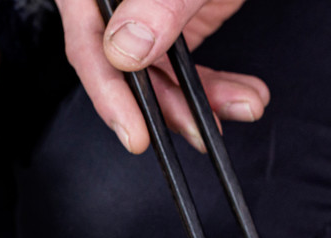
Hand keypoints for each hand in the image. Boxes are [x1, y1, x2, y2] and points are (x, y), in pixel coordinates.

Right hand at [54, 0, 268, 153]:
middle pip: (122, 64)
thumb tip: (125, 47)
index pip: (86, 38)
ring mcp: (147, 8)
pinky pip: (185, 65)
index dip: (107, 89)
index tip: (133, 129)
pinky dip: (216, 87)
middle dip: (167, 104)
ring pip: (158, 73)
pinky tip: (244, 95)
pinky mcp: (176, 19)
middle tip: (199, 131)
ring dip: (201, 101)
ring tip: (242, 106)